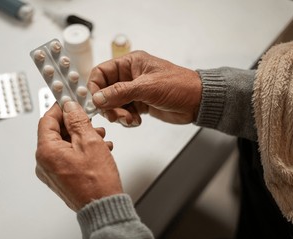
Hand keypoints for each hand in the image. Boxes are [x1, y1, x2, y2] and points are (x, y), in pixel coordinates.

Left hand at [35, 101, 122, 211]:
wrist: (103, 208)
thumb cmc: (97, 183)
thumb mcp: (90, 142)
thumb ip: (77, 120)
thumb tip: (70, 107)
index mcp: (46, 152)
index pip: (46, 120)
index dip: (60, 108)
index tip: (70, 101)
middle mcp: (44, 163)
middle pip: (55, 133)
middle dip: (75, 124)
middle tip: (90, 121)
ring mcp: (51, 172)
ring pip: (63, 145)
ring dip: (81, 137)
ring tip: (99, 137)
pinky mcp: (60, 178)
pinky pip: (67, 157)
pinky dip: (80, 150)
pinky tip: (97, 149)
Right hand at [87, 51, 201, 125]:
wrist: (198, 102)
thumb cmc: (179, 85)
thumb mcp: (147, 87)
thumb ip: (120, 92)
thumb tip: (98, 98)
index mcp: (130, 63)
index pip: (101, 72)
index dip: (95, 87)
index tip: (96, 102)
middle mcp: (129, 76)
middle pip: (105, 91)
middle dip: (108, 106)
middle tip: (116, 116)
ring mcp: (134, 91)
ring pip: (113, 104)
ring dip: (118, 115)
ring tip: (130, 119)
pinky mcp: (140, 104)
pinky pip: (124, 112)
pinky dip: (127, 119)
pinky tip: (137, 121)